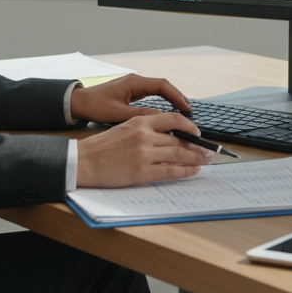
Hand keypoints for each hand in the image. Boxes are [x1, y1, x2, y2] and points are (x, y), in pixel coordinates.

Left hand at [69, 73, 192, 123]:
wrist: (79, 102)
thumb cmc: (95, 107)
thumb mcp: (118, 114)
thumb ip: (139, 116)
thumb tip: (160, 118)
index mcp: (133, 83)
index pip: (162, 86)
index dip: (176, 96)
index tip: (186, 108)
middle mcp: (135, 81)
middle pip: (163, 85)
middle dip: (177, 97)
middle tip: (190, 110)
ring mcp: (133, 85)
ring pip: (158, 88)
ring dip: (171, 98)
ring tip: (183, 110)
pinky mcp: (131, 90)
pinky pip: (152, 93)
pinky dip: (162, 100)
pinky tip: (167, 110)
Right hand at [76, 112, 212, 187]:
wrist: (83, 162)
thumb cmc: (101, 147)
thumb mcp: (123, 128)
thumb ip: (145, 129)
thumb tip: (169, 136)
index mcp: (140, 121)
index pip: (173, 120)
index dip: (190, 126)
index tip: (197, 133)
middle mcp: (144, 136)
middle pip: (179, 139)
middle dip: (197, 146)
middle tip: (208, 150)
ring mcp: (144, 154)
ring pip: (179, 154)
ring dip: (196, 158)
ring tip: (205, 160)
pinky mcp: (142, 172)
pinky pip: (170, 171)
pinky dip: (185, 171)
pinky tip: (193, 170)